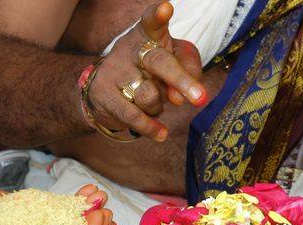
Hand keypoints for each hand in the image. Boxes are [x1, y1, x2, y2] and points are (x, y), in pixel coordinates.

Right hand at [88, 1, 205, 141]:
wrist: (106, 89)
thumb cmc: (150, 70)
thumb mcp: (175, 62)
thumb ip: (187, 71)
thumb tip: (180, 98)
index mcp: (148, 34)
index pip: (152, 21)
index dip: (158, 15)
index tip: (166, 8)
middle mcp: (130, 48)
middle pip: (159, 62)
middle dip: (180, 80)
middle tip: (199, 98)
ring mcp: (114, 71)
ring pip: (150, 96)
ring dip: (159, 106)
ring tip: (152, 101)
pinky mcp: (103, 93)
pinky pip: (132, 115)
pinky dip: (150, 127)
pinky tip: (161, 134)